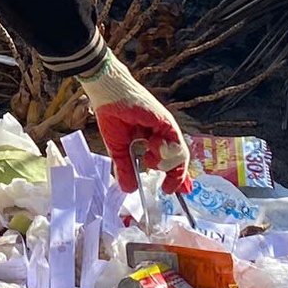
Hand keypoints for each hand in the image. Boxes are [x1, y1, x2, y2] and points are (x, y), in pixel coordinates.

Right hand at [77, 48, 188, 193]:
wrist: (108, 96)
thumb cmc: (111, 117)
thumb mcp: (118, 151)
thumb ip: (126, 169)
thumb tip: (128, 189)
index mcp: (151, 141)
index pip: (169, 163)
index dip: (175, 179)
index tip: (173, 191)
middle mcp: (162, 136)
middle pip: (178, 162)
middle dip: (176, 177)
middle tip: (169, 188)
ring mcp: (166, 130)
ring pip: (179, 156)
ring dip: (165, 163)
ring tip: (148, 154)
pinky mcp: (167, 123)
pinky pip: (176, 145)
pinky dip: (165, 151)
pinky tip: (151, 144)